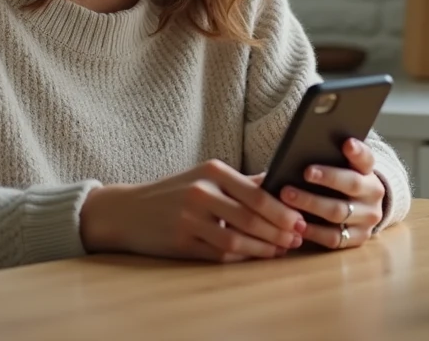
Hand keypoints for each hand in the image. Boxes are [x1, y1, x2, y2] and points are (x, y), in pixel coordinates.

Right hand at [80, 159, 307, 262]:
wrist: (128, 211)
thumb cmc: (174, 192)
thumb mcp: (206, 177)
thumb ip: (243, 182)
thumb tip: (281, 183)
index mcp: (212, 171)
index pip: (256, 193)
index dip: (283, 210)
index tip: (301, 219)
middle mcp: (201, 192)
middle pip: (251, 217)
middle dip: (279, 230)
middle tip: (298, 238)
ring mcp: (189, 218)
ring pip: (237, 239)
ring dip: (264, 247)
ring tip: (281, 250)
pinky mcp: (181, 242)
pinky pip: (220, 253)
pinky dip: (242, 256)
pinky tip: (256, 256)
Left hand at [276, 137, 383, 250]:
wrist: (361, 209)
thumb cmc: (340, 180)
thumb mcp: (342, 167)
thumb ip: (330, 158)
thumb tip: (301, 150)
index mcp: (368, 171)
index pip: (366, 158)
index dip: (357, 151)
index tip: (346, 143)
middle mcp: (373, 194)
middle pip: (352, 184)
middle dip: (327, 178)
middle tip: (305, 172)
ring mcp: (368, 218)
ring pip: (339, 211)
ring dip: (311, 204)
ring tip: (288, 196)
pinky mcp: (359, 238)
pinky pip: (334, 237)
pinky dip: (313, 231)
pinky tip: (296, 224)